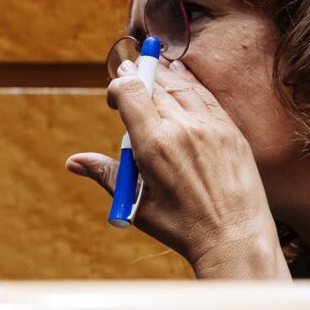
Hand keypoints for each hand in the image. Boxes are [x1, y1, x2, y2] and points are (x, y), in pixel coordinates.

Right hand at [66, 59, 289, 278]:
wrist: (235, 240)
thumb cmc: (183, 227)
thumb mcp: (137, 203)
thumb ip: (106, 174)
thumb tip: (74, 162)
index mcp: (155, 144)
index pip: (130, 91)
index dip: (117, 87)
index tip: (112, 98)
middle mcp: (183, 128)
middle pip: (154, 85)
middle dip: (137, 77)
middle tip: (127, 73)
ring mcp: (210, 127)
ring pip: (181, 86)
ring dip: (162, 76)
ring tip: (151, 70)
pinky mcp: (231, 131)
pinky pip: (206, 96)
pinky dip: (190, 84)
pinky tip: (182, 77)